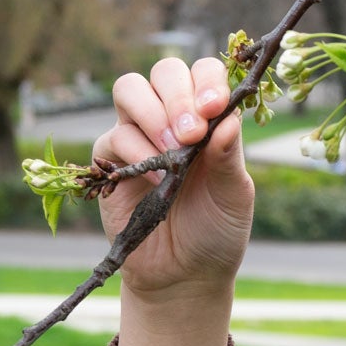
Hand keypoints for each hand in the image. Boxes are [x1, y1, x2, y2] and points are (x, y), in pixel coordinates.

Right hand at [93, 57, 254, 301]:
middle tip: (192, 133)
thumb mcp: (235, 195)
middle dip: (179, 96)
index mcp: (209, 119)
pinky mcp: (111, 160)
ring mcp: (139, 134)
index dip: (207, 81)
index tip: (216, 108)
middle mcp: (173, 118)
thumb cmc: (217, 230)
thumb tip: (228, 117)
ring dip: (152, 113)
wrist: (186, 274)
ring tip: (172, 152)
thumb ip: (229, 156)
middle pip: (165, 71)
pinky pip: (113, 135)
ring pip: (131, 89)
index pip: (204, 73)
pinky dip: (134, 149)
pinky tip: (155, 176)